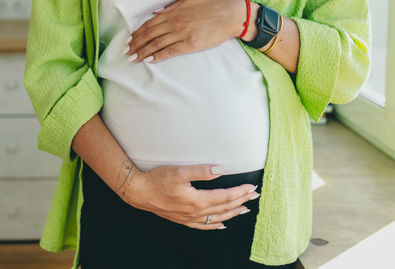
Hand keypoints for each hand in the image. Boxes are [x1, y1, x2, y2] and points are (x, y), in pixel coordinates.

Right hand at [122, 164, 258, 229]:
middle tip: (255, 195)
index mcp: (197, 200)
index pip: (225, 196)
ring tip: (245, 209)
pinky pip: (204, 225)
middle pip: (224, 208)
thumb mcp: (179, 171)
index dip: (240, 191)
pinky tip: (221, 224)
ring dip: (233, 213)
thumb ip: (201, 171)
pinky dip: (215, 225)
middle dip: (241, 201)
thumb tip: (221, 169)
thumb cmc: (157, 179)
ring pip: (217, 218)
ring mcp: (189, 218)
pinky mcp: (183, 219)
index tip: (251, 186)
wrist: (139, 192)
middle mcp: (196, 212)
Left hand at [123, 0, 244, 63]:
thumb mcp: (189, 0)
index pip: (149, 24)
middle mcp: (174, 23)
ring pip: (156, 44)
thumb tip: (156, 13)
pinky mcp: (190, 44)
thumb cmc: (211, 6)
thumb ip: (171, 7)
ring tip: (132, 58)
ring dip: (142, 52)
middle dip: (135, 44)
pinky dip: (158, 56)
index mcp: (172, 13)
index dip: (137, 33)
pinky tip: (149, 60)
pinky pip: (170, 51)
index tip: (128, 40)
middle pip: (149, 35)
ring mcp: (182, 34)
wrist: (230, 15)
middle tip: (125, 52)